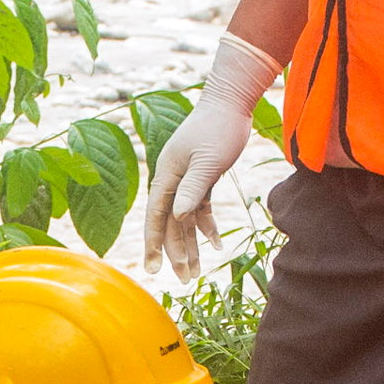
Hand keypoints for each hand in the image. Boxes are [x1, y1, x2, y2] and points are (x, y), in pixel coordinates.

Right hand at [145, 32, 276, 278]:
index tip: (153, 269)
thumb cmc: (218, 128)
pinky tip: (217, 245)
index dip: (153, 243)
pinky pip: (201, 209)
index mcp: (166, 175)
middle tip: (183, 281)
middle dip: (175, 253)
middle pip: (170, 223)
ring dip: (192, 246)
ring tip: (196, 274)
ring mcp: (186, 179)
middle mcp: (172, 180)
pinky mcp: (202, 178)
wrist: (231, 102)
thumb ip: (192, 189)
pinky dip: (207, 227)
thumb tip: (178, 217)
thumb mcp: (207, 161)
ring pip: (185, 220)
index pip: (155, 216)